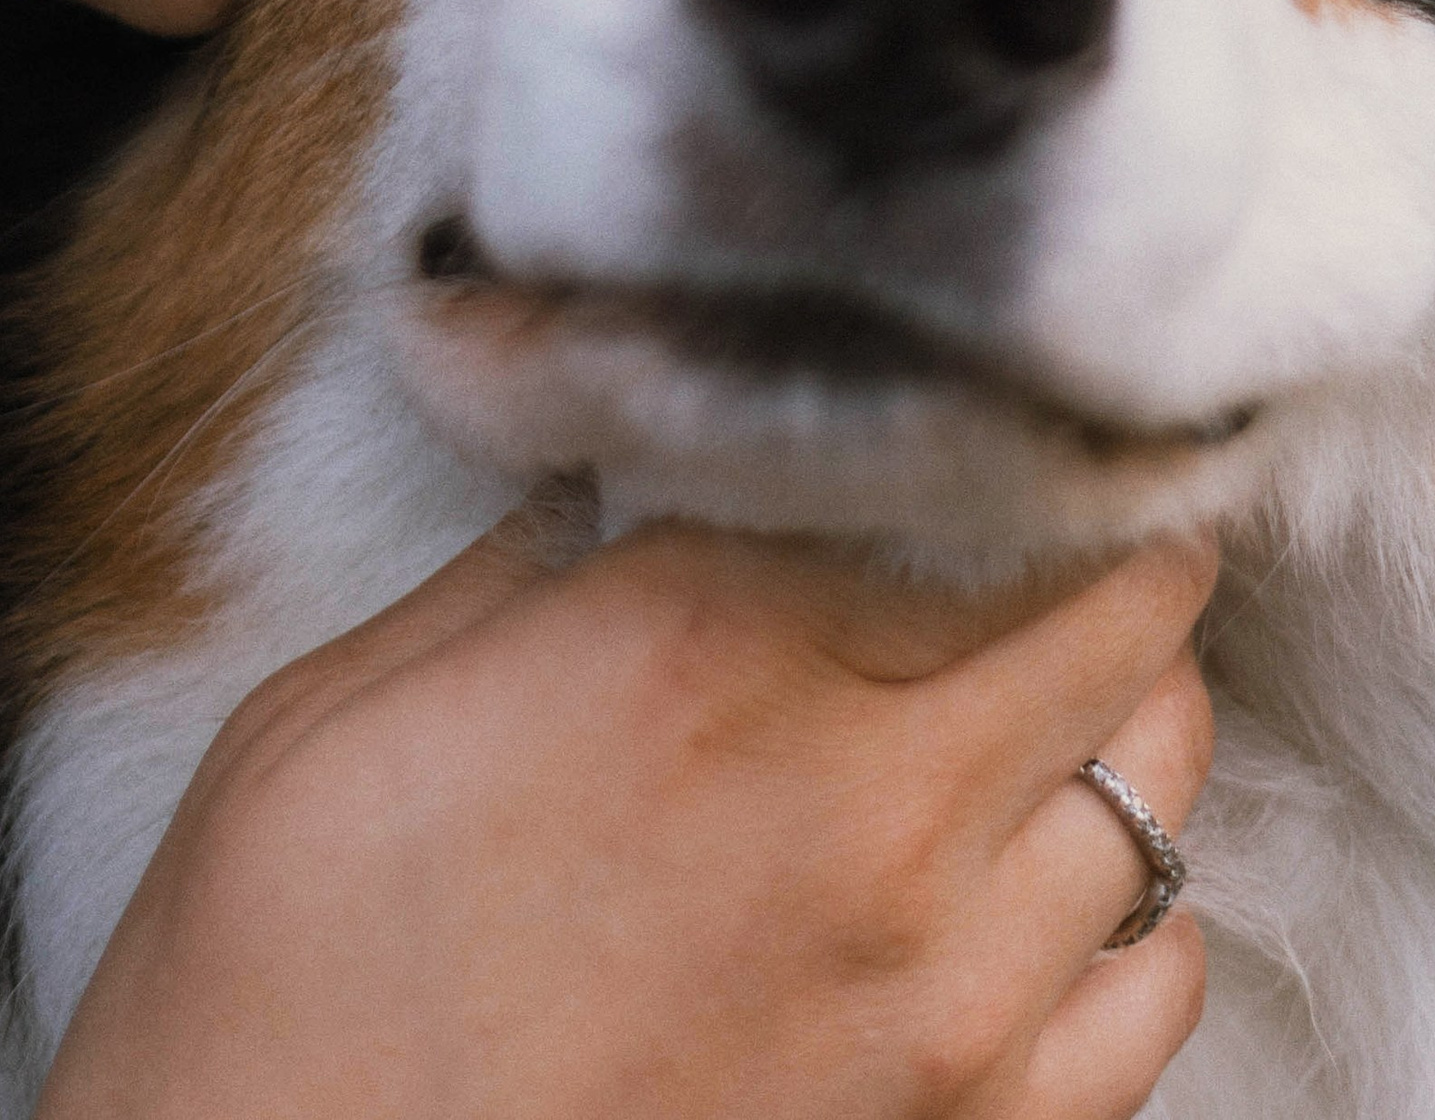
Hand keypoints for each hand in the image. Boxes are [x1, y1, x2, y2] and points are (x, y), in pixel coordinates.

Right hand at [38, 511, 1211, 1119]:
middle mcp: (855, 799)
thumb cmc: (270, 996)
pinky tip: (1070, 901)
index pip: (929, 484)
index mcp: (687, 646)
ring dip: (1139, 727)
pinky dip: (1139, 926)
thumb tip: (589, 501)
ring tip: (1090, 699)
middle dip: (1110, 560)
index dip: (950, 452)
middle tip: (1092, 534)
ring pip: (1164, 793)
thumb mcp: (329, 718)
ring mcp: (935, 994)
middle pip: (1105, 621)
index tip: (959, 437)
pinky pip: (1155, 996)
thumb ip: (500, 586)